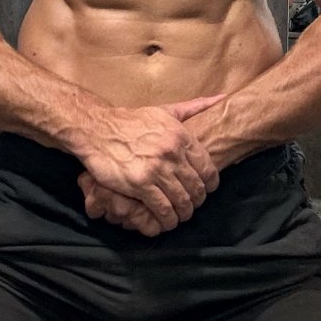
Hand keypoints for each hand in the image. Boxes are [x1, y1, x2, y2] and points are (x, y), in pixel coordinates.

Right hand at [77, 93, 225, 231]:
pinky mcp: (140, 184)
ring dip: (184, 213)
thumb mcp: (165, 111)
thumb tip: (222, 98)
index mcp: (181, 136)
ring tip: (180, 216)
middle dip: (197, 201)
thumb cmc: (131, 121)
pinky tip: (167, 222)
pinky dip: (168, 219)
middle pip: (196, 187)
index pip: (208, 168)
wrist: (98, 129)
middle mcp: (172, 153)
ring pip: (182, 200)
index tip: (205, 190)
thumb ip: (194, 107)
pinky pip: (162, 208)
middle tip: (192, 205)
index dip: (209, 184)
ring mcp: (156, 169)